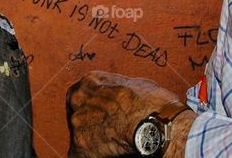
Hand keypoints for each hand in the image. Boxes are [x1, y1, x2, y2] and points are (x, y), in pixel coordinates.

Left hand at [66, 71, 184, 156]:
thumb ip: (116, 90)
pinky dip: (92, 154)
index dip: (92, 105)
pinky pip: (79, 154)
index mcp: (90, 81)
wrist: (154, 123)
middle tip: (107, 127)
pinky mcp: (80, 146)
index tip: (101, 112)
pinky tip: (107, 152)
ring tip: (111, 140)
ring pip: (79, 134)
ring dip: (91, 139)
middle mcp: (78, 100)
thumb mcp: (134, 84)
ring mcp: (77, 123)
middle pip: (78, 113)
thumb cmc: (150, 103)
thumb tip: (120, 96)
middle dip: (90, 122)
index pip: (81, 94)